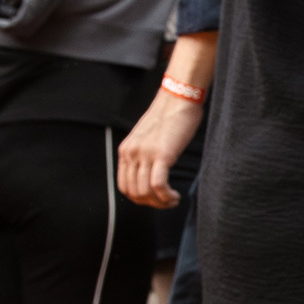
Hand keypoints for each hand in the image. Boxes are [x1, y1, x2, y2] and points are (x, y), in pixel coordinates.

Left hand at [117, 88, 205, 207]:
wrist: (178, 98)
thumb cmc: (169, 118)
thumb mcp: (148, 139)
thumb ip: (144, 155)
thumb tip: (151, 177)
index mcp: (126, 150)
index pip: (124, 187)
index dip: (140, 200)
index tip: (156, 199)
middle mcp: (131, 153)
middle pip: (134, 193)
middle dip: (152, 204)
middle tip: (167, 202)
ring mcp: (145, 154)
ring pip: (146, 192)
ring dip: (161, 203)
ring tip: (173, 199)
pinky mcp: (161, 154)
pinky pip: (158, 185)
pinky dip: (167, 196)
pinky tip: (175, 196)